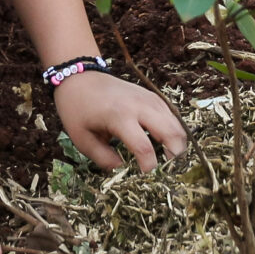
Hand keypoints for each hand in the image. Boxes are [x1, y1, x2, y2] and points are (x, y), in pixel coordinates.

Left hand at [52, 71, 187, 172]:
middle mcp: (140, 106)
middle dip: (174, 156)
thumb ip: (103, 158)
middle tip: (167, 170)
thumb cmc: (77, 109)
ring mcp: (149, 98)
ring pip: (176, 124)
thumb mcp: (82, 139)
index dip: (148, 166)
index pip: (144, 147)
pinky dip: (173, 131)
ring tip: (167, 158)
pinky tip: (163, 142)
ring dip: (177, 143)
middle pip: (171, 133)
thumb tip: (124, 171)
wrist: (81, 77)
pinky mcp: (152, 96)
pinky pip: (172, 115)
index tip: (144, 175)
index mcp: (120, 117)